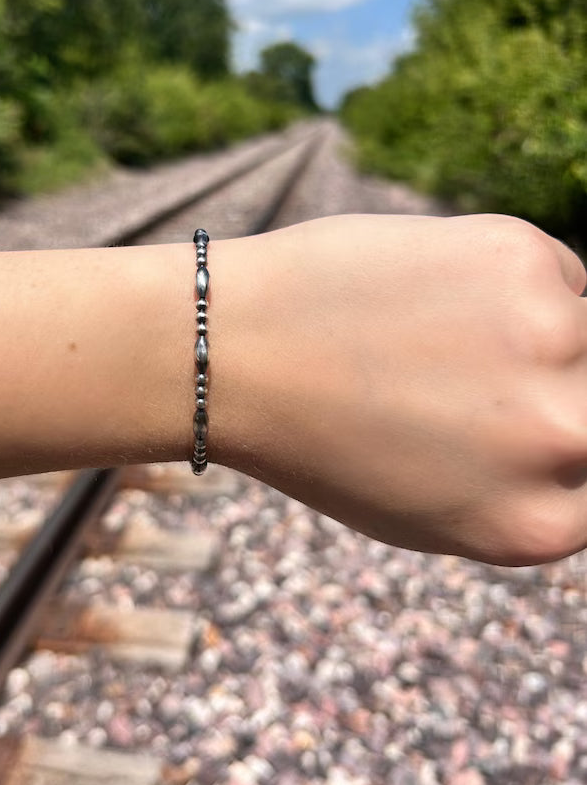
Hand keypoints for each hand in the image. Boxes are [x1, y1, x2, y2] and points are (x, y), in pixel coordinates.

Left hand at [213, 214, 586, 564]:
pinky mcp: (525, 259)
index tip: (511, 418)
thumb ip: (521, 488)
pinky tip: (429, 290)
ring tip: (438, 332)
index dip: (552, 442)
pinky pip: (556, 272)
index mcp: (539, 526)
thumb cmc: (319, 437)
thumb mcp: (431, 507)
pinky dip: (507, 279)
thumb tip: (579, 444)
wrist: (233, 349)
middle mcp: (564, 440)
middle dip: (551, 386)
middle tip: (468, 373)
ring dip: (532, 328)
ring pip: (585, 329)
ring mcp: (553, 341)